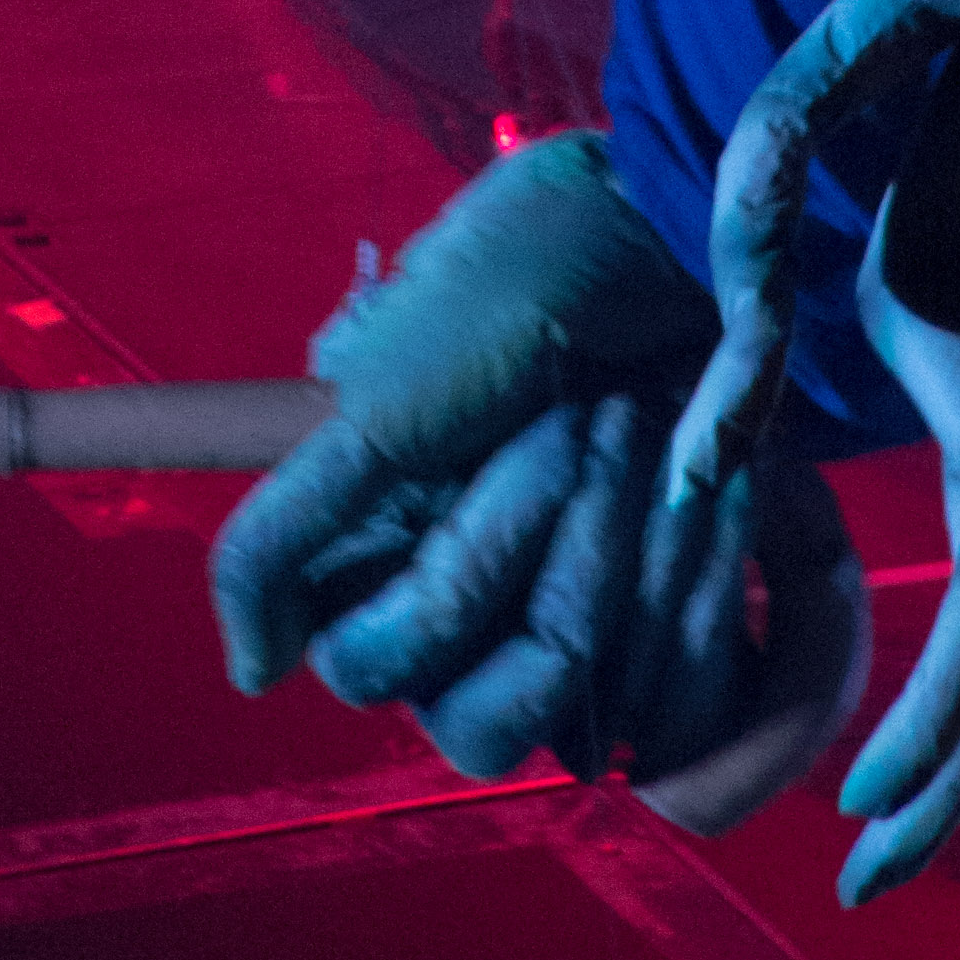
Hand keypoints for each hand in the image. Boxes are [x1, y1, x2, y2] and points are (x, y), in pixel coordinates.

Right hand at [213, 132, 866, 821]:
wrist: (668, 232)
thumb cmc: (511, 291)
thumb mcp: (372, 401)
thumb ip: (281, 542)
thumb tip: (248, 676)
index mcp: (374, 557)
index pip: (372, 667)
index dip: (451, 583)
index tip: (522, 442)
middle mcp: (462, 616)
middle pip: (476, 721)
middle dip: (548, 569)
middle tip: (587, 429)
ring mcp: (565, 631)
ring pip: (579, 727)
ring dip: (629, 569)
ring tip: (647, 430)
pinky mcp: (665, 636)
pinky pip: (678, 708)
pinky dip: (700, 590)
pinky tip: (710, 483)